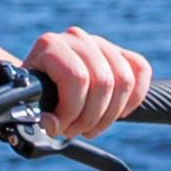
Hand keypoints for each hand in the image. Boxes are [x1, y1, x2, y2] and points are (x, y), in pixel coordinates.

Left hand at [18, 26, 154, 139]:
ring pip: (124, 80)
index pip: (77, 78)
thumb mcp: (29, 102)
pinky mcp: (119, 52)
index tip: (60, 127)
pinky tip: (118, 113)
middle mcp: (77, 38)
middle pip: (104, 82)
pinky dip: (134, 98)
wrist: (41, 79)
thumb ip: (38, 114)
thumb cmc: (35, 93)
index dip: (72, 110)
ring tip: (91, 128)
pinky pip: (141, 70)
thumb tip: (52, 124)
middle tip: (76, 132)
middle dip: (91, 117)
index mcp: (51, 45)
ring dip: (111, 115)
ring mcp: (100, 43)